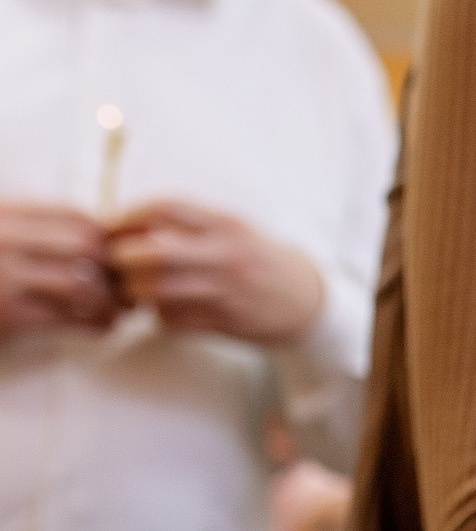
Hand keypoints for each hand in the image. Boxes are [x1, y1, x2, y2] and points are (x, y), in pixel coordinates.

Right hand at [0, 201, 116, 335]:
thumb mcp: (0, 235)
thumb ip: (29, 230)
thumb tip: (92, 238)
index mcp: (2, 214)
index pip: (73, 216)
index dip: (105, 235)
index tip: (117, 255)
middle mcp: (5, 239)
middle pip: (86, 246)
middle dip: (115, 267)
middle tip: (128, 285)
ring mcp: (6, 276)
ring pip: (84, 283)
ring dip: (111, 299)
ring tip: (119, 310)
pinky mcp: (9, 315)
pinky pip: (68, 318)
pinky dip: (95, 324)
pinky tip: (103, 328)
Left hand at [106, 199, 323, 344]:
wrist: (306, 300)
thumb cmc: (258, 260)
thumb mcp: (234, 229)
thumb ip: (189, 223)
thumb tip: (126, 224)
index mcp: (227, 224)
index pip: (164, 209)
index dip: (128, 216)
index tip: (113, 227)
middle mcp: (226, 255)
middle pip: (151, 253)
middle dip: (122, 259)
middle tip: (117, 263)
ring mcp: (225, 291)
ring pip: (154, 291)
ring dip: (134, 292)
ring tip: (136, 290)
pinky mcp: (223, 321)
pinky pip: (170, 320)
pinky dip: (159, 316)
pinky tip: (168, 310)